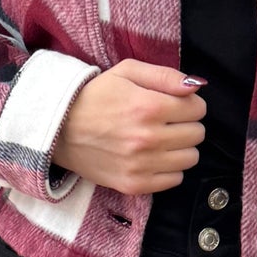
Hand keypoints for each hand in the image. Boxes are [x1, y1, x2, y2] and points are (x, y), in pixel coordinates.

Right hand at [49, 59, 206, 194]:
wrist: (58, 129)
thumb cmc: (94, 96)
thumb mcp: (126, 72)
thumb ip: (165, 75)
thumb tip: (197, 85)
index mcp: (148, 107)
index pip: (198, 109)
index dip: (189, 104)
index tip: (175, 104)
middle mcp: (147, 138)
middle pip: (197, 134)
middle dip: (186, 124)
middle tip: (166, 121)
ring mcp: (141, 164)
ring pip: (190, 158)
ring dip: (181, 147)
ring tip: (160, 139)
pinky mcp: (133, 184)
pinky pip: (174, 179)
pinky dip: (169, 168)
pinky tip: (153, 157)